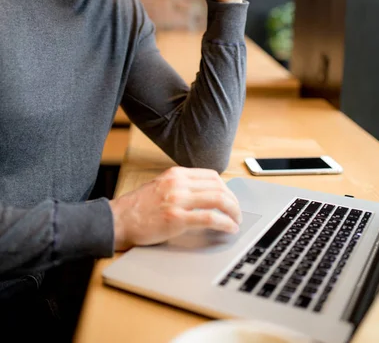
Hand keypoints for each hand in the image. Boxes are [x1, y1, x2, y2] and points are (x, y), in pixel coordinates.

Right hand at [109, 166, 241, 249]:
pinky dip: (225, 223)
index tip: (230, 200)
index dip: (226, 189)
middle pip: (219, 186)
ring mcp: (178, 199)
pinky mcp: (177, 218)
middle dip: (233, 201)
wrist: (117, 220)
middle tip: (237, 213)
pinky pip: (210, 218)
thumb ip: (180, 187)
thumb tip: (204, 195)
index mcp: (176, 174)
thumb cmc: (137, 207)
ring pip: (218, 199)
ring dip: (233, 212)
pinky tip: (229, 229)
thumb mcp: (160, 186)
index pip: (212, 176)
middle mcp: (179, 183)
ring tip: (236, 222)